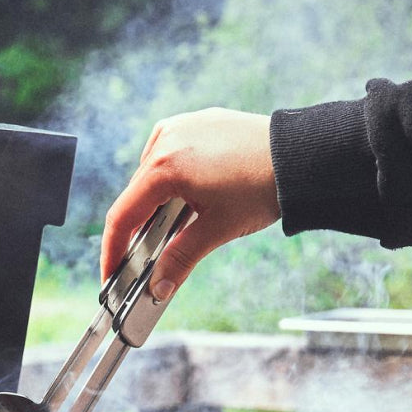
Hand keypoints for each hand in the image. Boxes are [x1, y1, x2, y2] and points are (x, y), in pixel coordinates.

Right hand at [100, 108, 280, 296]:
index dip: (112, 251)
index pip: (121, 216)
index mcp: (164, 165)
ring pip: (151, 177)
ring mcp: (180, 126)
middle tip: (143, 264)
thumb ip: (179, 260)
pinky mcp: (196, 123)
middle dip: (137, 233)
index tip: (111, 274)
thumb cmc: (262, 186)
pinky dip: (170, 184)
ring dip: (155, 208)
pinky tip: (187, 203)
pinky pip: (169, 157)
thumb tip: (158, 288)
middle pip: (135, 197)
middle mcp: (165, 139)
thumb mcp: (216, 230)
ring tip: (172, 234)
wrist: (301, 157)